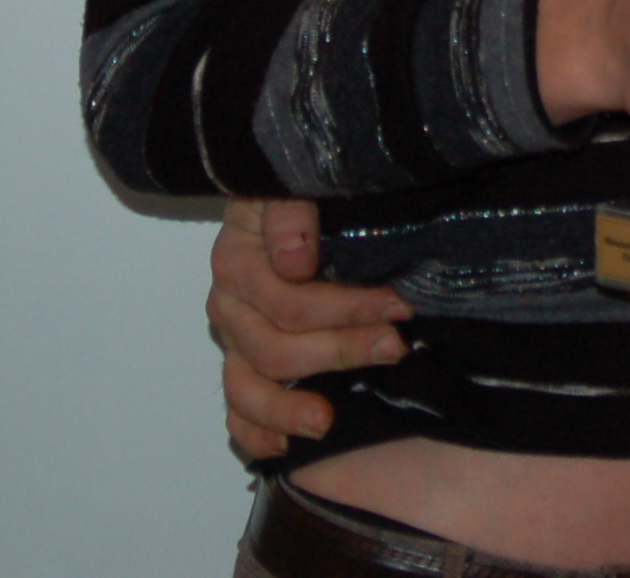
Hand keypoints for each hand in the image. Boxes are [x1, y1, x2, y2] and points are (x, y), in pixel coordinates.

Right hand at [208, 198, 408, 460]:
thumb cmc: (305, 192)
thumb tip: (295, 261)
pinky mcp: (242, 363)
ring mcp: (234, 338)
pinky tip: (285, 448)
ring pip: (246, 387)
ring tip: (327, 420)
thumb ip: (290, 211)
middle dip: (339, 350)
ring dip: (287, 407)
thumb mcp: (297, 182)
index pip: (287, 299)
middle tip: (395, 347)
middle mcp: (231, 302)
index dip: (344, 308)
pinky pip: (235, 410)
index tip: (398, 305)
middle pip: (274, 346)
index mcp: (240, 257)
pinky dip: (256, 432)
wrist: (295, 198)